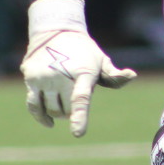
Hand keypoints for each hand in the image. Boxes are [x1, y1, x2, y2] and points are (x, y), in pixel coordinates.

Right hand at [20, 0, 136, 136]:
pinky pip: (33, 105)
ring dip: (59, 112)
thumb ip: (114, 75)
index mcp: (82, 71)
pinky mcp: (31, 78)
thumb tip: (132, 75)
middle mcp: (60, 74)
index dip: (79, 117)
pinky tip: (50, 123)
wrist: (55, 31)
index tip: (77, 133)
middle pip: (66, 109)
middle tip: (75, 95)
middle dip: (72, 110)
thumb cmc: (83, 51)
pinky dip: (41, 117)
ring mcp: (44, 77)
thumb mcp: (100, 60)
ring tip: (64, 98)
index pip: (80, 98)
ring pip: (52, 109)